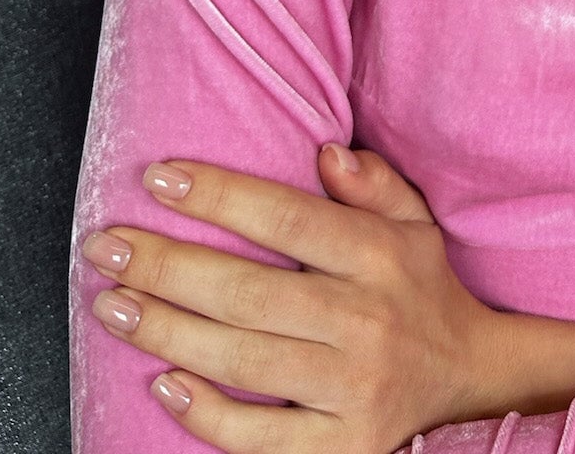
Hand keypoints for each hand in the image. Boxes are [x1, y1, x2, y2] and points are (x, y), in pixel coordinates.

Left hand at [82, 143, 519, 450]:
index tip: (157, 179)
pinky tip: (162, 383)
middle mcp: (366, 321)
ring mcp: (353, 391)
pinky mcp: (343, 449)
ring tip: (113, 306)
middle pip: (248, 292)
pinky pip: (259, 437)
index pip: (288, 218)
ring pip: (241, 360)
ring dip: (166, 332)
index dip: (218, 196)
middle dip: (165, 267)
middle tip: (105, 248)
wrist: (469, 379)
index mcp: (381, 256)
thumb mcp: (413, 222)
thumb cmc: (421, 288)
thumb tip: (323, 151)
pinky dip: (205, 414)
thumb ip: (372, 183)